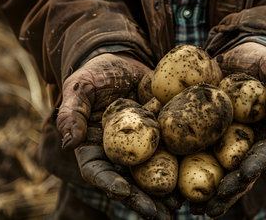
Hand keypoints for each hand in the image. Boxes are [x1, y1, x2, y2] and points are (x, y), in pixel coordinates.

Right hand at [56, 53, 173, 218]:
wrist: (126, 62)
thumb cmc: (98, 73)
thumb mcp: (80, 87)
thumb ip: (71, 113)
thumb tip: (68, 144)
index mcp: (95, 147)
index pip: (98, 171)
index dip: (109, 184)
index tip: (124, 193)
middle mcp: (119, 153)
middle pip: (129, 182)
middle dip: (143, 200)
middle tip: (159, 214)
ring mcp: (143, 147)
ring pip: (153, 175)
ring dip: (165, 192)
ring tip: (180, 205)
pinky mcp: (163, 137)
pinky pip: (172, 154)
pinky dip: (183, 168)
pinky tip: (197, 178)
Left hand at [200, 42, 265, 216]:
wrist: (242, 55)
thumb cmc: (264, 61)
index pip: (265, 152)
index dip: (255, 165)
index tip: (242, 176)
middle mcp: (249, 142)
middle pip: (240, 171)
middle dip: (227, 190)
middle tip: (212, 207)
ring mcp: (228, 140)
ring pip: (219, 170)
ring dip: (207, 192)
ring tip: (190, 209)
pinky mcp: (209, 134)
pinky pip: (199, 152)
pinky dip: (187, 170)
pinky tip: (173, 186)